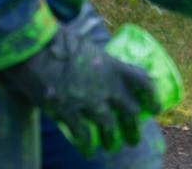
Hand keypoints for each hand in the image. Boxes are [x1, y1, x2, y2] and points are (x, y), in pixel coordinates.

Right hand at [0, 24, 159, 156]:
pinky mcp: (68, 113)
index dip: (152, 96)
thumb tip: (100, 69)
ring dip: (112, 138)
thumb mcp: (89, 48)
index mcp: (114, 66)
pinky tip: (87, 149)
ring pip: (108, 126)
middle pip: (130, 110)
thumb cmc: (60, 42)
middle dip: (133, 127)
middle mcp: (107, 86)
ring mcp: (88, 101)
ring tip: (113, 146)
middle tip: (134, 138)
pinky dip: (86, 143)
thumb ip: (99, 63)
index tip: (156, 107)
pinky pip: (82, 133)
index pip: (142, 82)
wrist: (35, 51)